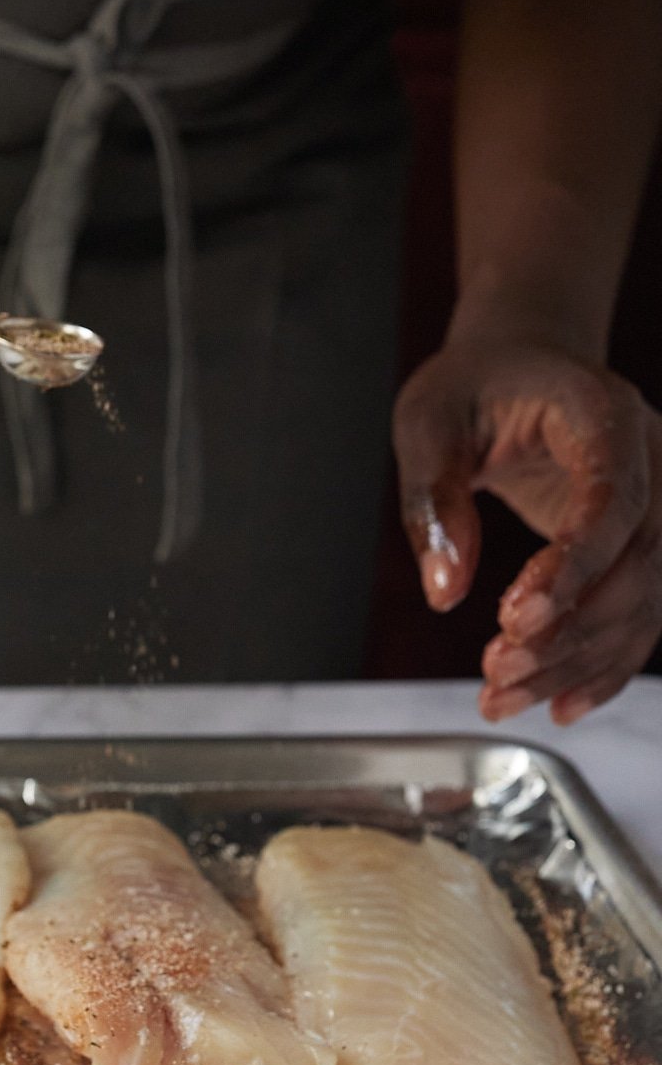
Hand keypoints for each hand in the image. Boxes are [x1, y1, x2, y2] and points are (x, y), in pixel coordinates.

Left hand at [394, 339, 661, 723]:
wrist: (520, 360)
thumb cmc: (473, 384)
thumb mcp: (427, 423)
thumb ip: (432, 500)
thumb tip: (443, 587)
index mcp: (603, 413)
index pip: (612, 499)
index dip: (573, 566)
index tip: (515, 617)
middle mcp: (650, 458)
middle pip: (639, 562)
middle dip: (568, 631)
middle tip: (496, 673)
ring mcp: (658, 502)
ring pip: (643, 601)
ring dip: (577, 662)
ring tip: (503, 697)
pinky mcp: (644, 543)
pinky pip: (642, 614)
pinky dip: (603, 666)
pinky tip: (560, 704)